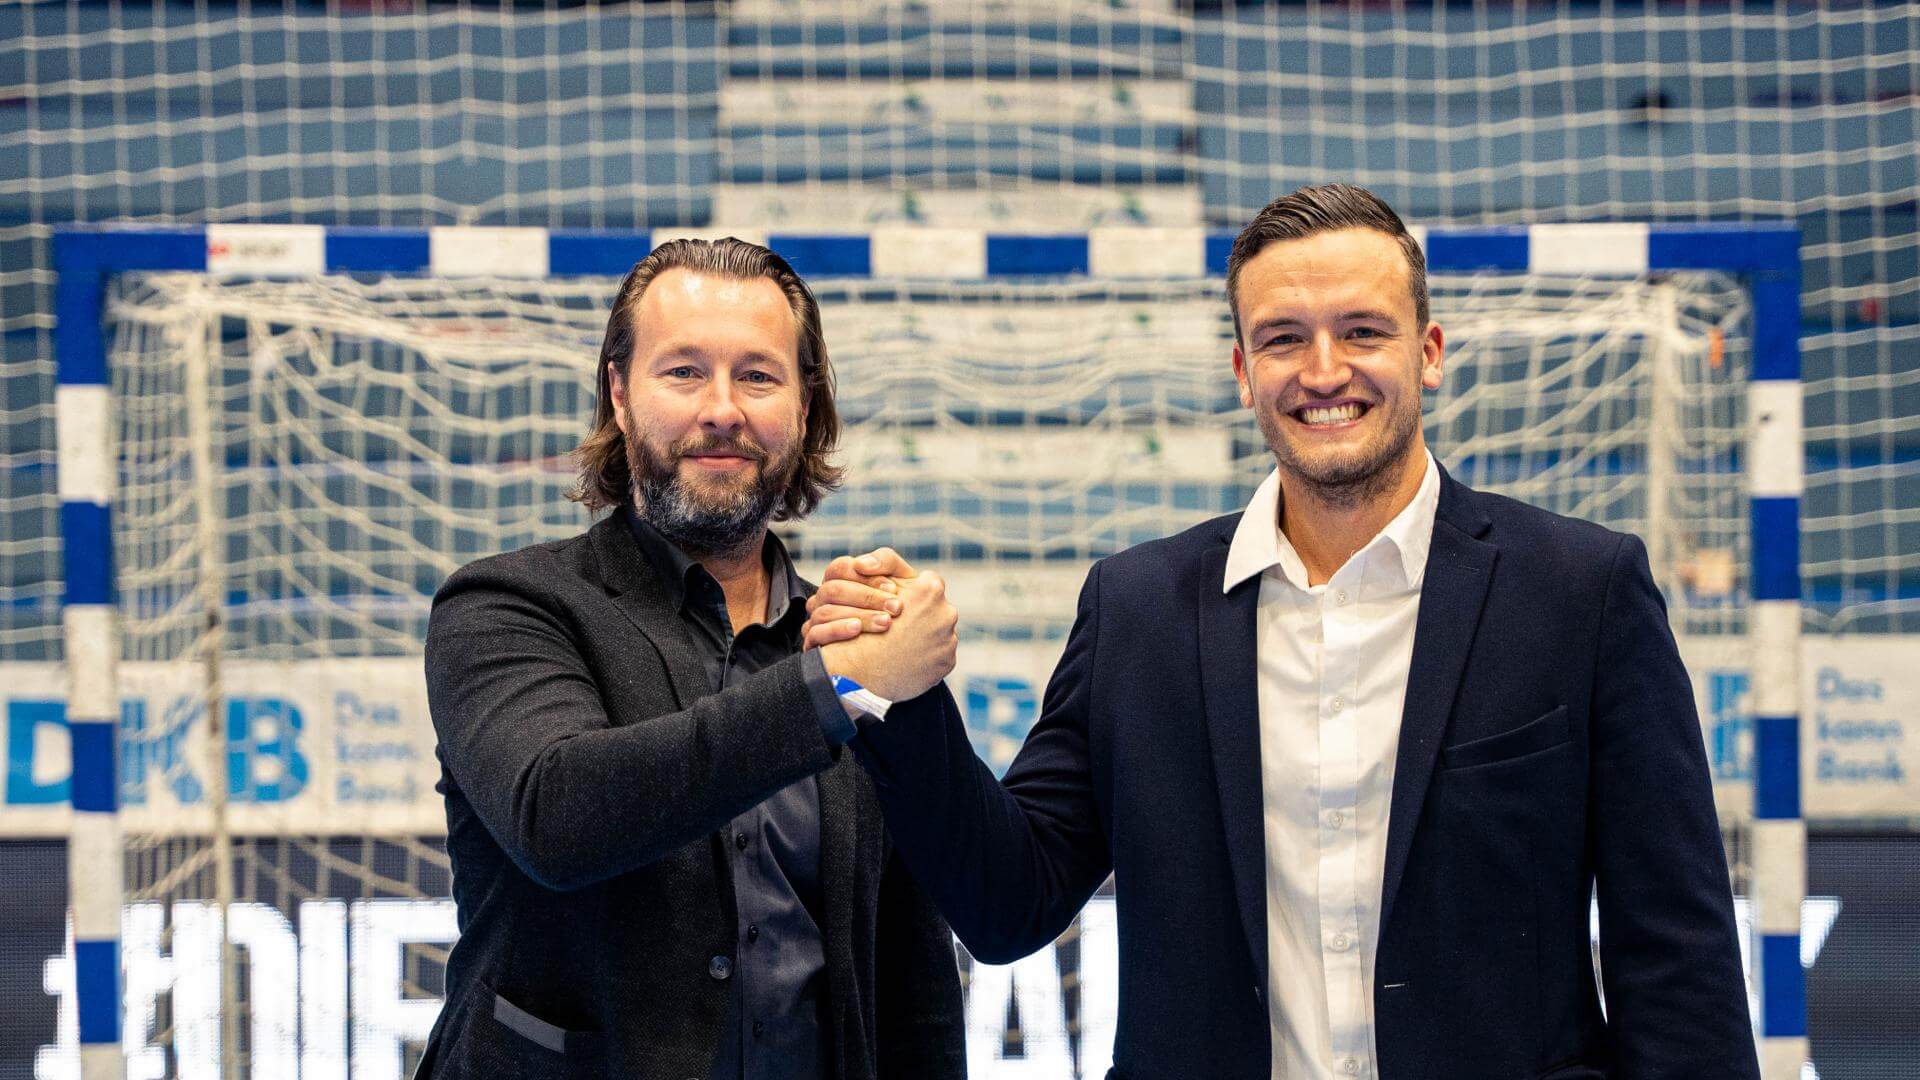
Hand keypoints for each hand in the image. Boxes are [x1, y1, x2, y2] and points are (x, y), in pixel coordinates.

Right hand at [804, 547, 917, 649]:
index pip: (840, 568)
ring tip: (884, 622)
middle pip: (833, 590)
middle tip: (896, 608)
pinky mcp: (814, 645)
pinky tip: (857, 630)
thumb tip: (862, 563)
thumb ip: (885, 561)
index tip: (893, 588)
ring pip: (826, 612)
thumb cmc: (897, 609)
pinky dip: (837, 630)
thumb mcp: (900, 580)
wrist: (902, 647)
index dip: (866, 576)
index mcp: (839, 580)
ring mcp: (816, 621)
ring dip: (859, 615)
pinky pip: (817, 634)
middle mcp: (823, 599)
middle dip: (867, 598)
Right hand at [818, 570, 957, 701]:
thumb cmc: (864, 626)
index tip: (901, 603)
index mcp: (931, 590)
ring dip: (926, 637)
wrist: (861, 670)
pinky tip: (908, 660)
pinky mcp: (947, 662)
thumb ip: (896, 577)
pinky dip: (927, 657)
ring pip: (940, 633)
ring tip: (903, 645)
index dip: (913, 592)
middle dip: (923, 615)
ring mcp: (949, 639)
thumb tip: (911, 577)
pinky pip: (939, 656)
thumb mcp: (874, 589)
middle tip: (901, 626)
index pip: (929, 582)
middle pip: (937, 609)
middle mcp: (947, 613)